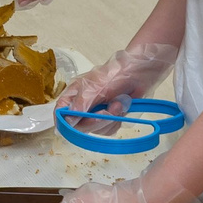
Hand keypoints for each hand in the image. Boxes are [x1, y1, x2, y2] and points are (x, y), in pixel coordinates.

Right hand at [56, 41, 177, 119]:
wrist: (141, 72)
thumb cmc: (117, 73)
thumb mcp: (96, 86)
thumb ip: (81, 104)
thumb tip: (67, 121)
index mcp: (74, 94)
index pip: (60, 113)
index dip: (65, 122)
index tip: (77, 124)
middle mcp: (82, 105)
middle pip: (79, 126)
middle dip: (96, 120)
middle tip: (106, 110)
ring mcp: (96, 113)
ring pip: (95, 130)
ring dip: (110, 119)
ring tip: (117, 103)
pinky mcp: (109, 118)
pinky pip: (108, 130)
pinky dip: (117, 121)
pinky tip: (122, 107)